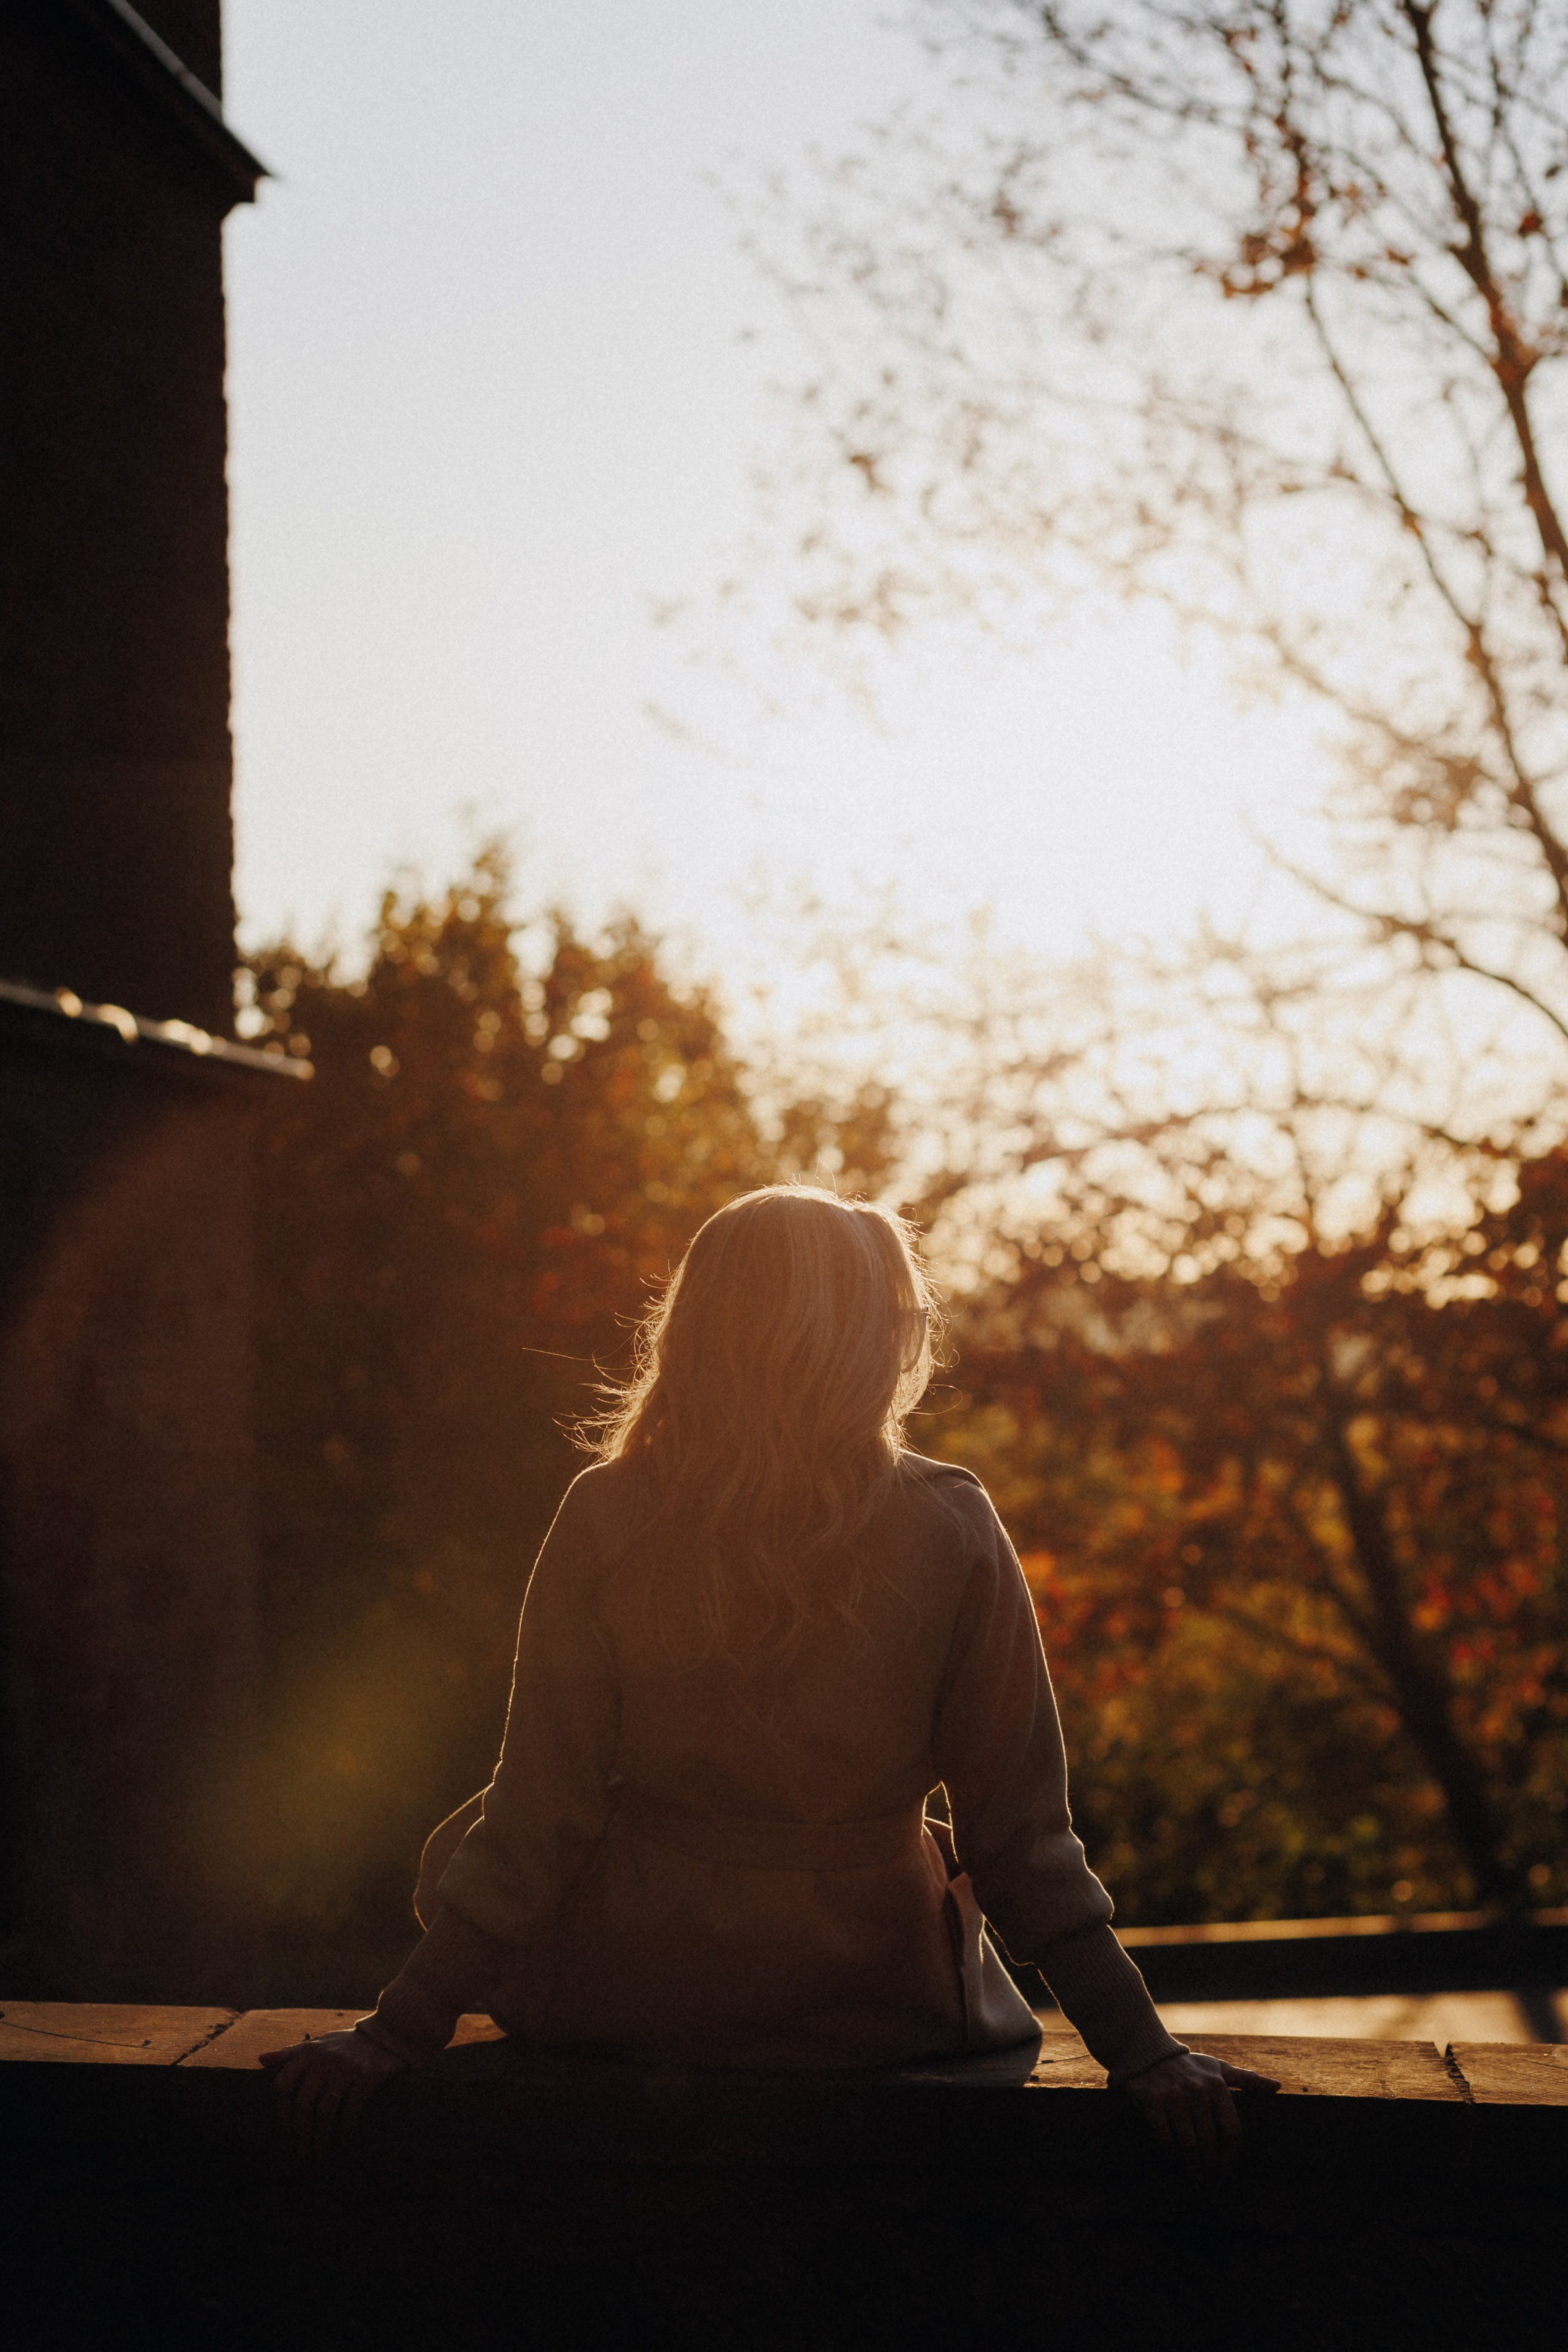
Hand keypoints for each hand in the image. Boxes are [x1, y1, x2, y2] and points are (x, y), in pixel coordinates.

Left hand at [258, 2028, 407, 2159]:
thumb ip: (290, 2054)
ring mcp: (346, 2067)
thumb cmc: (346, 2044)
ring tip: (321, 2154)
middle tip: (302, 2153)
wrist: (387, 2032)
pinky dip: (346, 2128)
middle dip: (301, 2133)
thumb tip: (261, 2059)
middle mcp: (324, 2059)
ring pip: (325, 2110)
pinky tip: (344, 2141)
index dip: (281, 2111)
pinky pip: (351, 2108)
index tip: (285, 2131)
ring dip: (321, 2137)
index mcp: (309, 2052)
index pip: (283, 2084)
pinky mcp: (367, 2074)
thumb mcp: (318, 2044)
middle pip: (303, 2103)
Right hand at [1120, 2048, 1279, 2175]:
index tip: (1227, 2171)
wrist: (1148, 2051)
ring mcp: (1174, 2097)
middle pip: (1210, 2143)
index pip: (1232, 2132)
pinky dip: (1170, 2153)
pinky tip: (1174, 2159)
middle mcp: (1197, 2092)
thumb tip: (1277, 2086)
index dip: (1231, 2157)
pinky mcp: (1152, 2101)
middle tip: (1210, 2179)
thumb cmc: (1189, 2066)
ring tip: (1196, 2177)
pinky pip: (1164, 2138)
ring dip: (1193, 2167)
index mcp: (1217, 2087)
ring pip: (1189, 2145)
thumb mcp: (1218, 2068)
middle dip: (1212, 2167)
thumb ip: (1246, 2080)